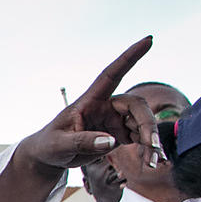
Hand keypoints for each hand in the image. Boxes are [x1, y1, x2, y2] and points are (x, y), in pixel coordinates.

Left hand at [17, 37, 159, 177]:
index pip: (111, 74)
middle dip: (147, 124)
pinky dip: (146, 150)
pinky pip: (140, 138)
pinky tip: (149, 162)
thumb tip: (111, 140)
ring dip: (150, 140)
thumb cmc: (49, 145)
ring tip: (151, 161)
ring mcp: (114, 119)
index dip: (130, 57)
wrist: (49, 157)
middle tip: (151, 146)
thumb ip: (82, 141)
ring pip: (142, 123)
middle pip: (136, 106)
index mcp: (90, 100)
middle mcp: (106, 106)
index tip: (149, 39)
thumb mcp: (60, 144)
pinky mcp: (119, 133)